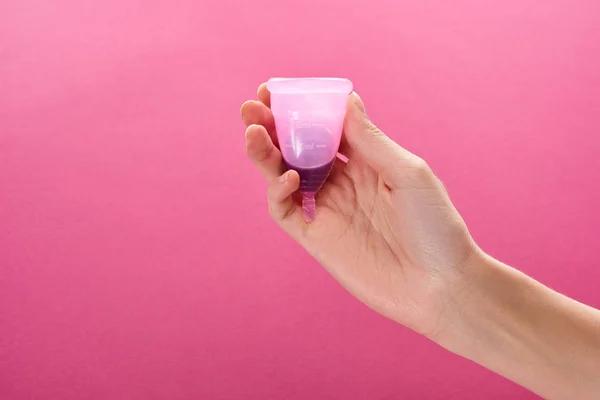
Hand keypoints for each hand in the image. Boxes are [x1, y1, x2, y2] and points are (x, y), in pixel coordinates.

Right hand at [241, 83, 479, 336]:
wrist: (440, 285)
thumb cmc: (436, 226)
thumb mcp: (409, 174)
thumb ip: (372, 141)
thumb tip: (347, 101)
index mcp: (365, 161)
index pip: (324, 127)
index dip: (300, 108)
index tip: (277, 90)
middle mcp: (342, 182)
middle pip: (296, 148)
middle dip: (271, 126)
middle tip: (251, 107)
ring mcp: (328, 210)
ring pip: (283, 175)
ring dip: (264, 154)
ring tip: (252, 132)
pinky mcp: (317, 238)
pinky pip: (286, 211)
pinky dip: (278, 192)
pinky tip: (287, 177)